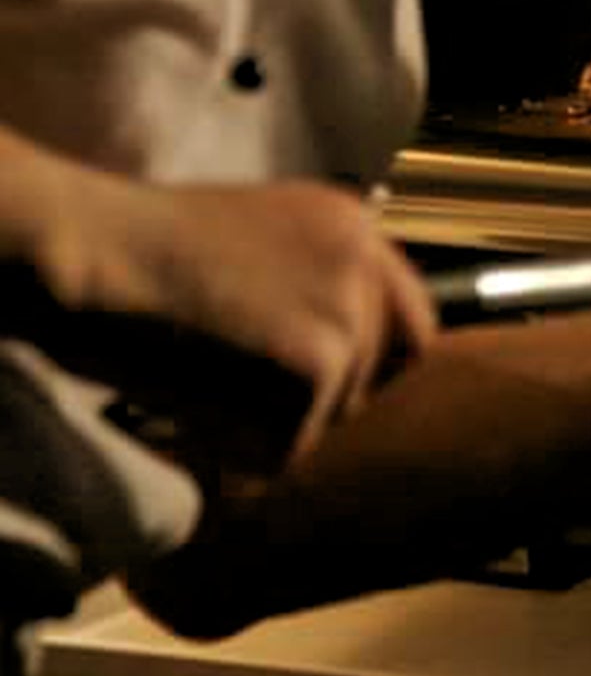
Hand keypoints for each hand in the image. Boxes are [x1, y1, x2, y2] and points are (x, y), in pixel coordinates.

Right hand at [26, 169, 437, 469]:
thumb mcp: (259, 237)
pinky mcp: (317, 370)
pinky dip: (239, 449)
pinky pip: (288, 447)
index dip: (371, 361)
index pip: (409, 318)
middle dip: (328, 396)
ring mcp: (348, 316)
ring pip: (332, 414)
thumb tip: (345, 356)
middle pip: (381, 371)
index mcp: (354, 226)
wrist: (96, 252)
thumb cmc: (144, 251)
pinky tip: (194, 403)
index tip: (324, 384)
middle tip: (255, 395)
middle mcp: (366, 267)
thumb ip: (314, 281)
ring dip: (272, 422)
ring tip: (204, 382)